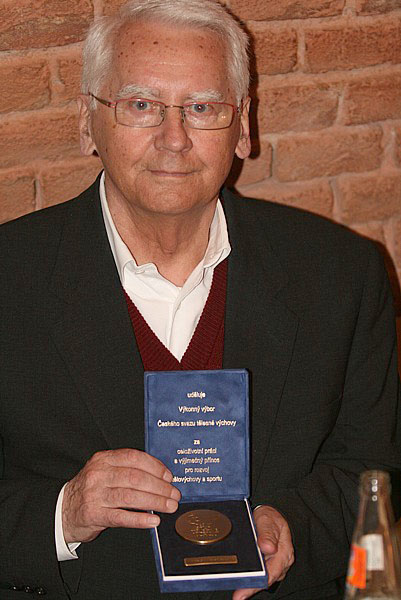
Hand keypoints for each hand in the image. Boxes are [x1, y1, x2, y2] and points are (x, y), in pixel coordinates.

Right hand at [62, 448, 179, 543]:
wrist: (62, 510)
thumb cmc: (90, 490)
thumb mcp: (104, 472)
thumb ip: (126, 469)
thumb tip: (161, 476)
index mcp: (103, 459)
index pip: (134, 458)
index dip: (155, 466)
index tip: (169, 476)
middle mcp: (98, 474)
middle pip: (135, 477)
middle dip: (159, 486)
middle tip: (174, 494)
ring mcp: (95, 494)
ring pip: (131, 496)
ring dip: (155, 502)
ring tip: (169, 506)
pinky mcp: (93, 514)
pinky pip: (121, 516)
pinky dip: (140, 518)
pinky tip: (153, 521)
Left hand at [232, 505, 293, 599]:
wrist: (272, 516)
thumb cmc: (271, 518)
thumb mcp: (268, 520)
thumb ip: (268, 533)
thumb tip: (268, 548)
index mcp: (284, 552)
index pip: (271, 573)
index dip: (256, 584)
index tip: (243, 592)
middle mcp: (281, 563)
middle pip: (266, 580)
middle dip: (251, 588)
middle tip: (237, 596)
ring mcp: (275, 565)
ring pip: (263, 578)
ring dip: (251, 584)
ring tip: (237, 591)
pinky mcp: (268, 565)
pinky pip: (261, 573)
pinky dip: (251, 578)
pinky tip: (241, 580)